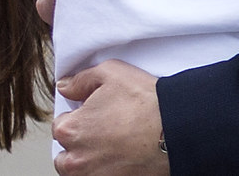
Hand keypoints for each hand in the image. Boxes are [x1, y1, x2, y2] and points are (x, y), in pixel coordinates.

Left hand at [53, 60, 167, 175]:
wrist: (178, 129)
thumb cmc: (145, 103)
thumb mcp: (110, 73)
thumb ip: (80, 80)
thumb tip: (65, 87)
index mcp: (70, 130)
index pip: (60, 126)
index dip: (77, 118)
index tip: (92, 115)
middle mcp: (77, 160)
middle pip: (65, 156)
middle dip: (78, 145)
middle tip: (101, 134)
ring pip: (80, 172)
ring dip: (89, 162)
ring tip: (110, 150)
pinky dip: (106, 172)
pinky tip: (121, 159)